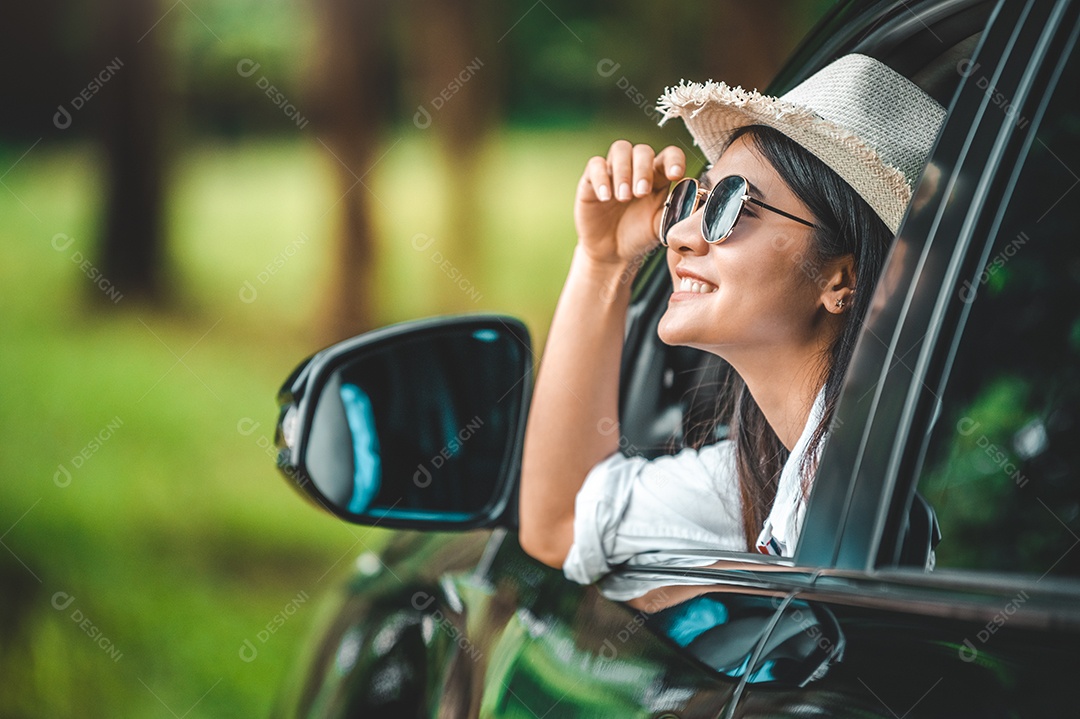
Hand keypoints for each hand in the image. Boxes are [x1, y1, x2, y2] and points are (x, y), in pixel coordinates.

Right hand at [574, 140, 685, 265]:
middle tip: (641, 193)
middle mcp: (636, 169)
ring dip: (624, 171)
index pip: (669, 155)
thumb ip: (676, 212)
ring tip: (623, 198)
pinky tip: (605, 197)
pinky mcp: (592, 181)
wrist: (612, 253)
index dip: (674, 160)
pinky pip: (595, 165)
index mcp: (658, 177)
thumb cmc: (639, 236)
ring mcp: (613, 172)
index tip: (675, 175)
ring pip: (620, 149)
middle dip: (643, 169)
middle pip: (643, 150)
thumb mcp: (661, 227)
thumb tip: (696, 202)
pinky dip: (601, 178)